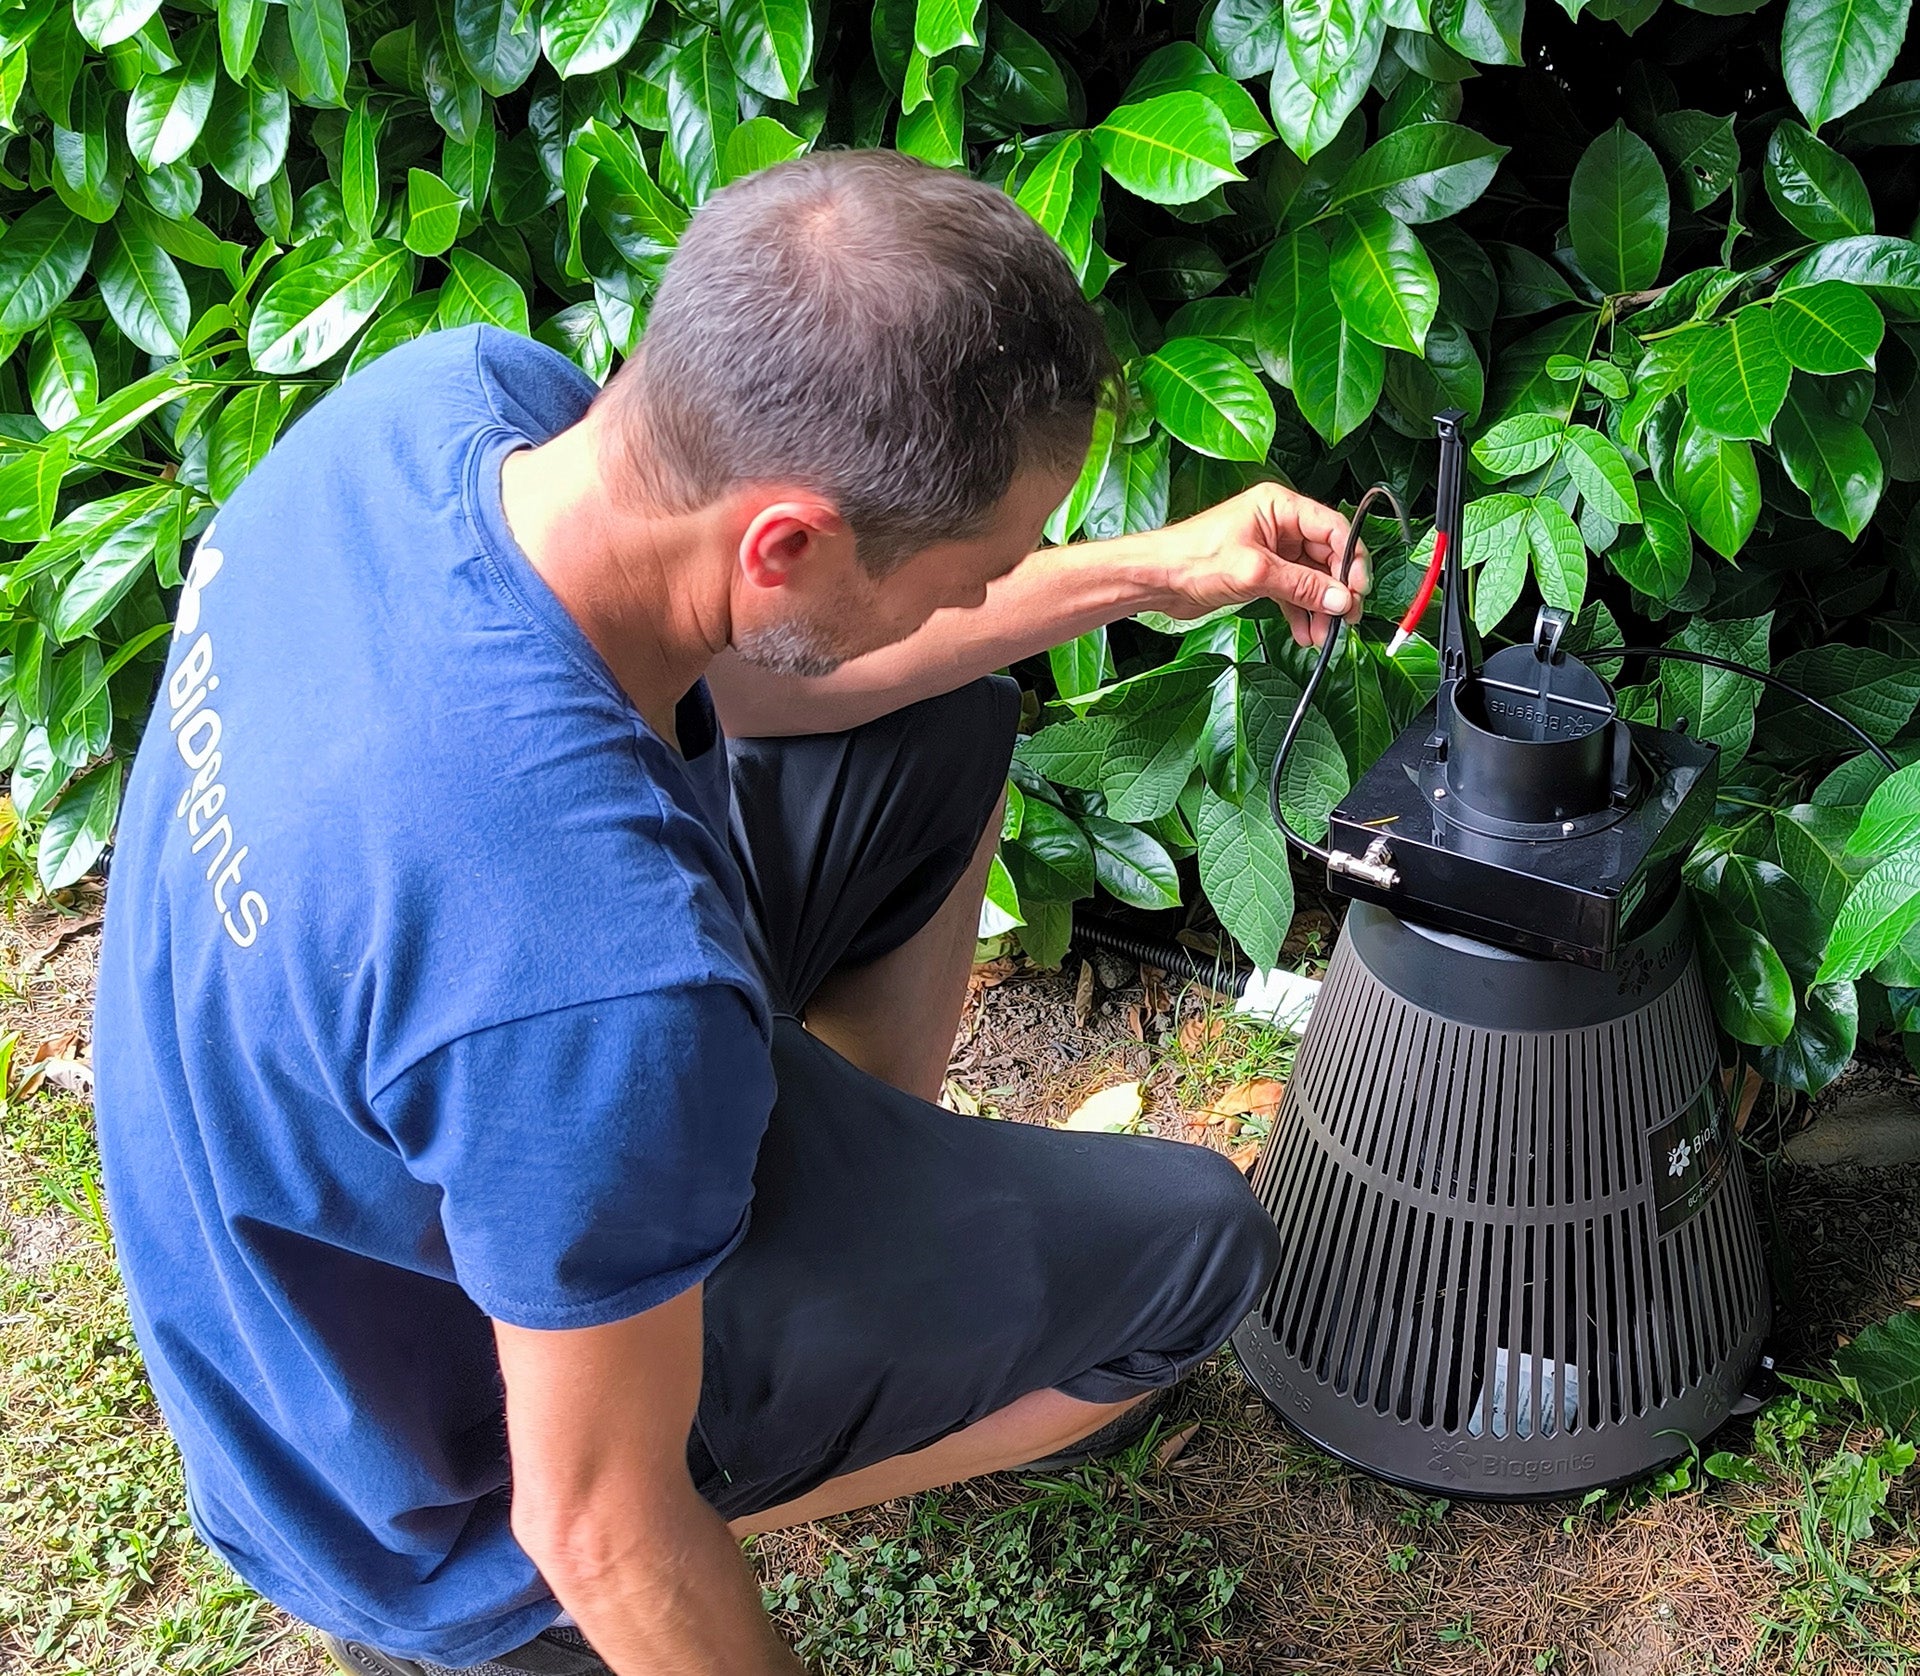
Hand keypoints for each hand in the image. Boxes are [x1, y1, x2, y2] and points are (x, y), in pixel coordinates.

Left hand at [1133, 482, 1366, 648]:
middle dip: (1337, 589)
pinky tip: (1305, 633)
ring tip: (1323, 634)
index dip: (1350, 558)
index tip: (1357, 589)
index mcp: (1279, 506)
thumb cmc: (1192, 558)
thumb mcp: (1254, 571)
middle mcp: (1278, 524)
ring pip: (1311, 578)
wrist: (1156, 579)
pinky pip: (1293, 591)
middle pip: (1326, 555)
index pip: (1332, 527)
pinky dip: (1300, 612)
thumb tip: (1341, 599)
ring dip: (1319, 607)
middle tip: (1346, 618)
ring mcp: (1271, 550)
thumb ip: (1301, 585)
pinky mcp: (1261, 573)